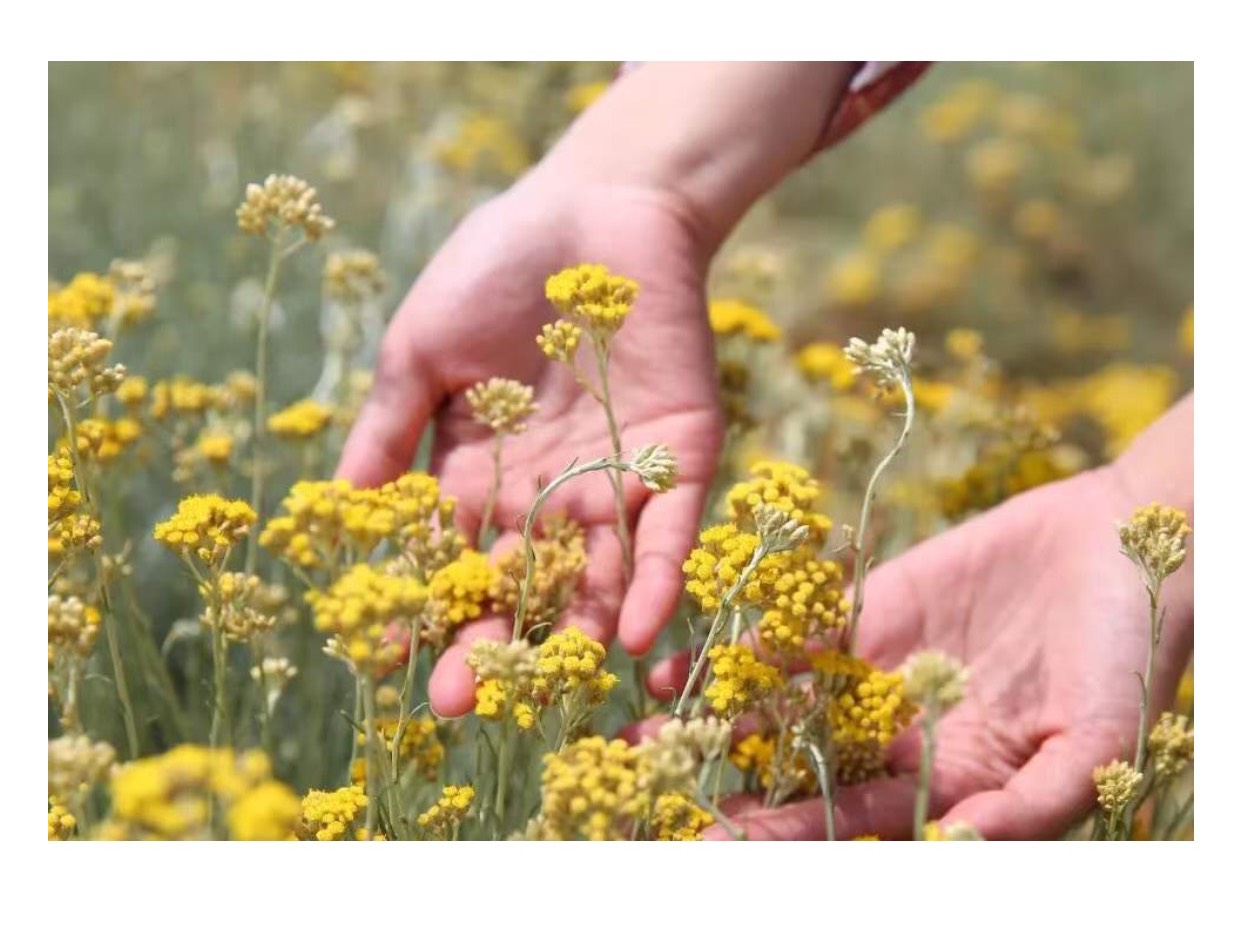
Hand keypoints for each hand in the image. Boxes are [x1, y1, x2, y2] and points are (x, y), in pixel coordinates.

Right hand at [337, 168, 723, 715]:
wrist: (596, 208)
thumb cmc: (495, 269)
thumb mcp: (422, 348)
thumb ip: (388, 427)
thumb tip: (335, 509)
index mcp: (479, 473)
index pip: (446, 558)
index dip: (421, 607)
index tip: (387, 661)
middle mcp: (546, 493)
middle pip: (520, 586)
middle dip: (493, 644)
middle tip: (459, 706)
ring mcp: (615, 480)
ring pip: (596, 575)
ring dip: (573, 633)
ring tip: (547, 687)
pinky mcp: (680, 457)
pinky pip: (670, 532)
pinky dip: (654, 581)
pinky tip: (634, 634)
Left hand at [648, 464, 1191, 839]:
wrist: (1131, 542)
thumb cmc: (1131, 654)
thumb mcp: (1097, 743)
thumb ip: (1028, 803)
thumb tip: (953, 846)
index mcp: (946, 779)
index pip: (848, 820)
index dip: (782, 834)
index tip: (713, 844)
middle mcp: (901, 733)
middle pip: (798, 770)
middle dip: (725, 784)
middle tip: (648, 791)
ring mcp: (881, 669)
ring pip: (785, 703)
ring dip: (716, 717)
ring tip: (640, 731)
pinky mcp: (873, 606)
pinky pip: (800, 631)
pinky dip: (748, 644)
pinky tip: (689, 654)